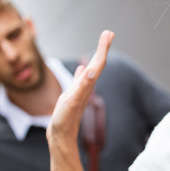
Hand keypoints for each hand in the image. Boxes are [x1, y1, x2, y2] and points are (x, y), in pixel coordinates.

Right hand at [47, 30, 113, 145]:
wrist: (61, 137)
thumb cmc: (65, 120)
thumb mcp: (71, 101)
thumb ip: (82, 86)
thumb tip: (91, 70)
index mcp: (87, 85)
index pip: (98, 63)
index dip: (103, 47)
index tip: (108, 33)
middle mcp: (86, 87)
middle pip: (97, 64)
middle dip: (102, 48)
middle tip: (108, 33)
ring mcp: (80, 92)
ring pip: (91, 71)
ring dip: (95, 58)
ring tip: (100, 48)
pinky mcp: (73, 97)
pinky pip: (81, 80)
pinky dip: (83, 72)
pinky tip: (83, 70)